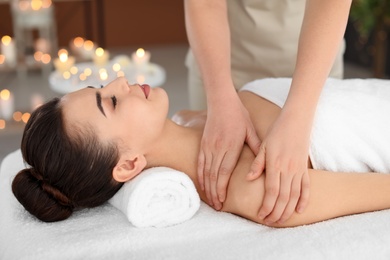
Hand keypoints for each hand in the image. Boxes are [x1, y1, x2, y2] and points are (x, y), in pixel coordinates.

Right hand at [199, 95, 260, 209]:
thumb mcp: (251, 130)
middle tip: (218, 207)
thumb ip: (256, 147)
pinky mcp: (203, 144)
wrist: (221, 101)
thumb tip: (262, 164)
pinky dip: (200, 176)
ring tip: (211, 201)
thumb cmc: (238, 115)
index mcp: (231, 146)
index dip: (222, 188)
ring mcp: (208, 146)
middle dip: (215, 193)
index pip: (224, 172)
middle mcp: (218, 148)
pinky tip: (201, 185)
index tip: (223, 201)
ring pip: (205, 171)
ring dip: (207, 188)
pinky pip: (199, 163)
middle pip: (214, 176)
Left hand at [247, 109, 310, 224]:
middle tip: (269, 222)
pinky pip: (306, 187)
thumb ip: (257, 164)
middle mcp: (289, 170)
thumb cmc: (277, 132)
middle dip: (276, 213)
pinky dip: (304, 200)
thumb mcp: (263, 146)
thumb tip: (249, 178)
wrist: (297, 121)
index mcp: (276, 165)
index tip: (260, 215)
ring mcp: (299, 170)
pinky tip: (300, 210)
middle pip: (283, 198)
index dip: (267, 206)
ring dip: (288, 211)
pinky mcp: (305, 168)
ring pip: (295, 196)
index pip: (272, 192)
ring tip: (281, 221)